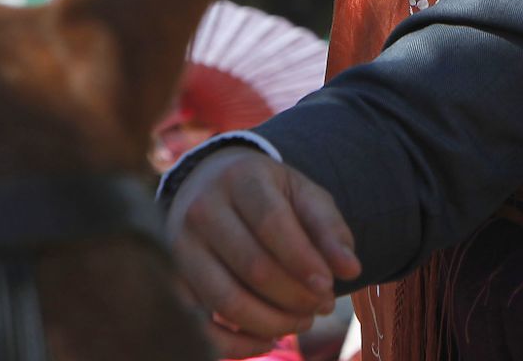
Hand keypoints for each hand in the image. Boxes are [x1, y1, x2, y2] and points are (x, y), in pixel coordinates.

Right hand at [165, 147, 362, 357]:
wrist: (211, 185)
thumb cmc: (268, 194)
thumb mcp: (303, 194)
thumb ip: (329, 228)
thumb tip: (351, 269)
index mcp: (240, 178)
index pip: (272, 224)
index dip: (304, 261)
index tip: (329, 287)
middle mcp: (202, 209)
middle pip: (252, 266)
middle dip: (295, 296)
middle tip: (322, 307)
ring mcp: (179, 246)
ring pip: (226, 300)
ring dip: (272, 321)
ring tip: (303, 321)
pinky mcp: (170, 280)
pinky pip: (199, 325)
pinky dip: (236, 344)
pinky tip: (269, 339)